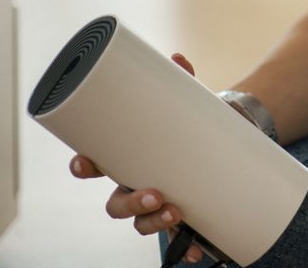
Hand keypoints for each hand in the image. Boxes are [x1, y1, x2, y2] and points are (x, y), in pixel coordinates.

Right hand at [69, 53, 204, 264]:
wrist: (223, 140)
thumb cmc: (189, 123)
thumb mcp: (186, 102)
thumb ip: (181, 81)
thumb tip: (177, 58)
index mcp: (127, 157)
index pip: (95, 165)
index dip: (84, 166)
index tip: (85, 164)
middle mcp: (135, 184)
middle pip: (116, 203)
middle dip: (130, 202)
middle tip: (153, 194)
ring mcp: (156, 203)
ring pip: (140, 222)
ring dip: (155, 222)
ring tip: (177, 211)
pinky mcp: (180, 215)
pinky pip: (177, 238)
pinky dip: (186, 245)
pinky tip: (197, 249)